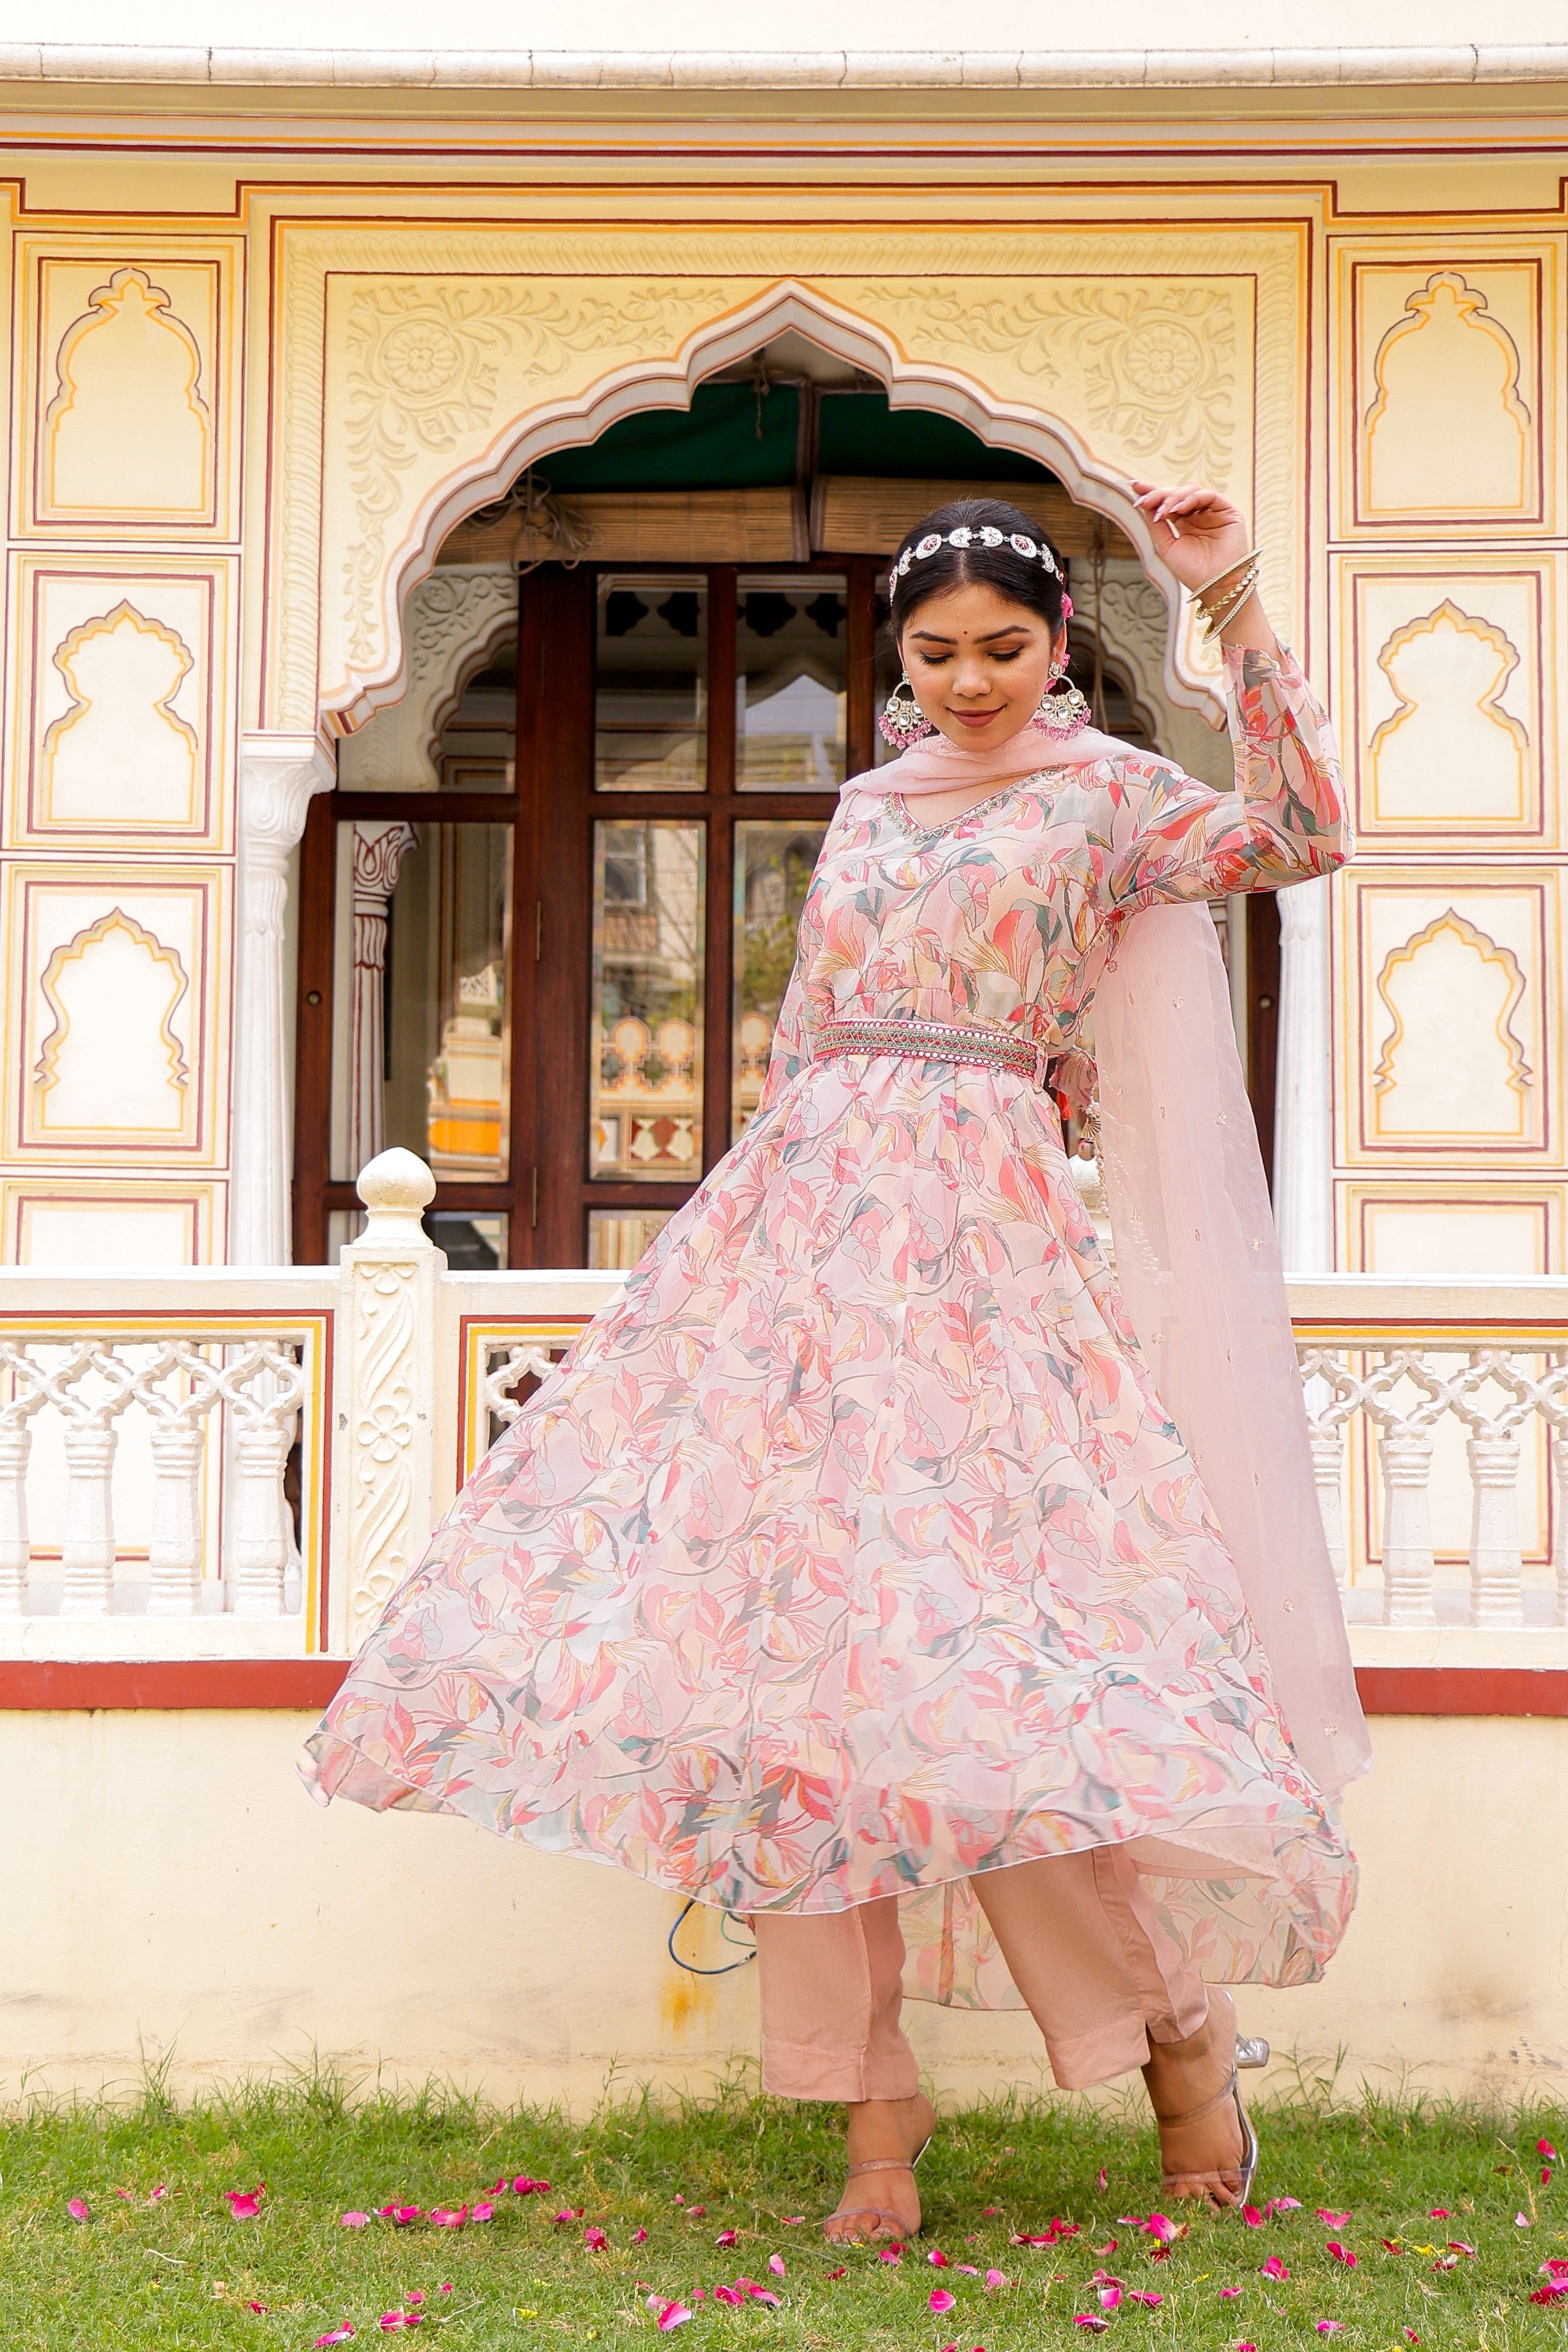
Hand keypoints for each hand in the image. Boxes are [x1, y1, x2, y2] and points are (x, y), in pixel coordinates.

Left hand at [1129, 481, 1250, 595]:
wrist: (1216, 587)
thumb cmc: (1193, 572)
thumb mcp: (1167, 546)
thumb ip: (1156, 525)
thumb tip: (1143, 504)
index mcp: (1185, 523)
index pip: (1167, 502)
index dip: (1152, 493)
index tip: (1135, 486)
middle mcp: (1199, 515)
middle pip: (1177, 494)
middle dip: (1159, 494)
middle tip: (1145, 500)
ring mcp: (1213, 512)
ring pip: (1191, 491)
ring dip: (1173, 497)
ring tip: (1162, 511)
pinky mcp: (1228, 511)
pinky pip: (1209, 495)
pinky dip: (1192, 498)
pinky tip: (1179, 508)